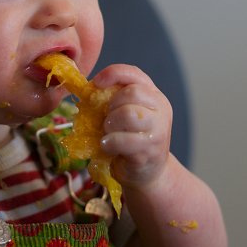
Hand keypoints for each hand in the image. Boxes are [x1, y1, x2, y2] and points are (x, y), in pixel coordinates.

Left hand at [91, 64, 172, 188]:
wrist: (147, 173)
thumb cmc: (131, 140)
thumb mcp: (126, 114)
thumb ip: (114, 99)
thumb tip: (86, 89)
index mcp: (154, 95)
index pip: (134, 73)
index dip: (112, 74)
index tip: (95, 84)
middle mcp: (160, 110)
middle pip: (132, 93)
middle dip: (111, 105)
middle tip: (106, 119)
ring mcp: (158, 130)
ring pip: (128, 114)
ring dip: (110, 124)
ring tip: (108, 133)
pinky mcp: (149, 151)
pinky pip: (123, 140)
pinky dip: (109, 143)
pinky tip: (108, 147)